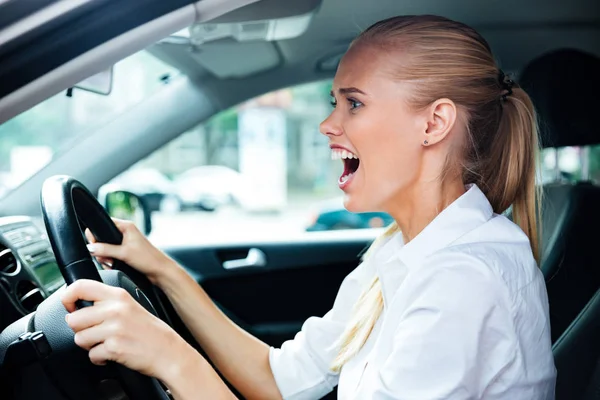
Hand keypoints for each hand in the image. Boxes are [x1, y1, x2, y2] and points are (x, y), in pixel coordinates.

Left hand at [61, 279, 196, 383]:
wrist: (168, 350)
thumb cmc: (148, 330)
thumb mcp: (129, 305)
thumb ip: (106, 302)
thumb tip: (76, 307)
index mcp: (118, 295)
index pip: (80, 287)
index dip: (67, 298)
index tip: (70, 307)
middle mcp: (115, 309)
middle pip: (73, 319)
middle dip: (80, 330)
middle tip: (94, 333)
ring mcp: (114, 328)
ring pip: (79, 338)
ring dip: (89, 345)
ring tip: (104, 343)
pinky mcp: (114, 347)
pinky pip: (91, 355)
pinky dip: (99, 358)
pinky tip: (110, 354)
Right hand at [85, 218, 175, 284]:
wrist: (160, 271)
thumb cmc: (148, 259)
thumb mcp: (124, 253)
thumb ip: (105, 249)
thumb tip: (90, 247)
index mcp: (126, 226)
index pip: (103, 224)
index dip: (96, 235)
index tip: (95, 246)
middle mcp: (125, 232)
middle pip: (102, 238)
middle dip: (101, 250)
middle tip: (107, 258)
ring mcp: (125, 242)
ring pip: (105, 248)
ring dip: (105, 257)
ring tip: (112, 263)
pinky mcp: (125, 252)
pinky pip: (111, 254)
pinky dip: (110, 260)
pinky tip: (114, 265)